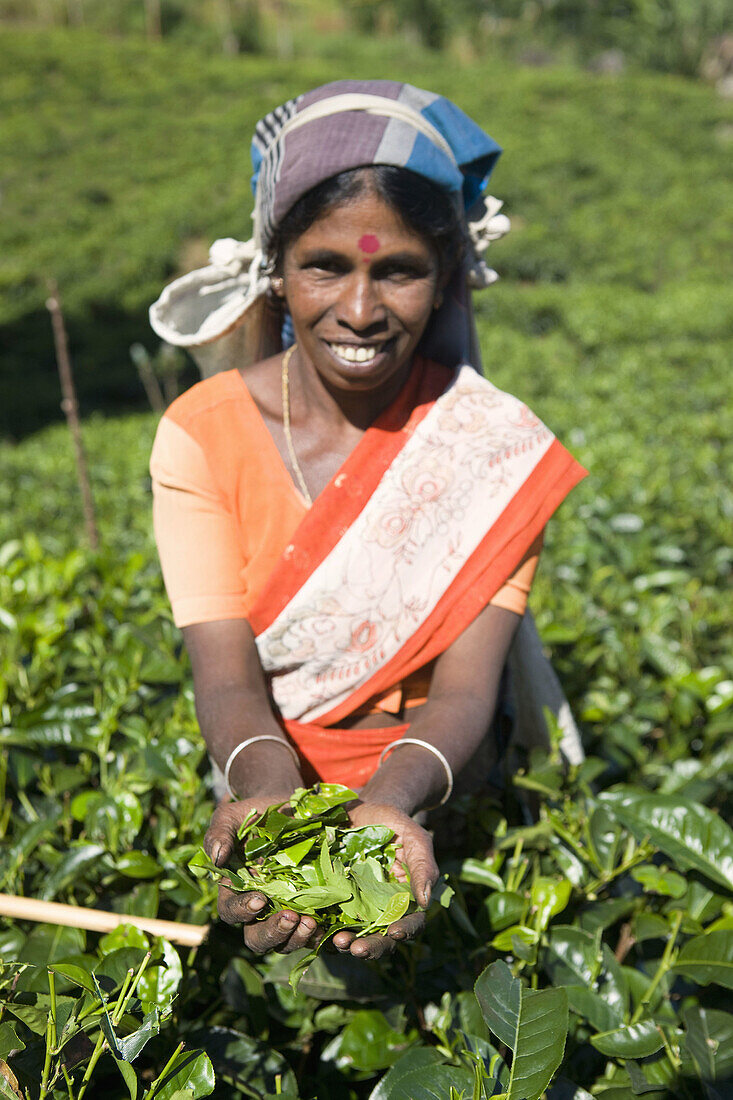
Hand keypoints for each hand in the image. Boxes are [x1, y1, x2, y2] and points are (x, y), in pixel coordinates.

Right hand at [204, 795, 320, 954]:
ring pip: (284, 942)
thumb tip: (217, 857)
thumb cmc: (255, 815)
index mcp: (235, 890)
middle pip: (257, 937)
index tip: (259, 899)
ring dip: (297, 938)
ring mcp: (285, 911)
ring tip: (312, 923)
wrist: (288, 809)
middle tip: (291, 917)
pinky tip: (329, 927)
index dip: (242, 910)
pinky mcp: (310, 909)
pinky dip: (320, 935)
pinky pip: (312, 934)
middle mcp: (259, 908)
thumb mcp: (233, 817)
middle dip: (273, 932)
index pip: (231, 911)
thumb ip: (220, 833)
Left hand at [331, 801, 438, 960]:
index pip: (411, 922)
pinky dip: (325, 930)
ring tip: (338, 942)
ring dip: (348, 943)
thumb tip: (426, 901)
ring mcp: (357, 907)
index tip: (395, 932)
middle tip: (357, 948)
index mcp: (407, 898)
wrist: (360, 810)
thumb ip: (423, 866)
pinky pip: (330, 921)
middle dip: (372, 946)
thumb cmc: (392, 824)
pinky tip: (318, 929)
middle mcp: (383, 908)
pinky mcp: (333, 900)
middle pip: (382, 938)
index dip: (406, 930)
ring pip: (356, 935)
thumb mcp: (414, 837)